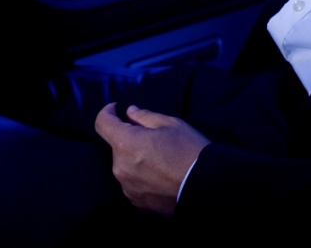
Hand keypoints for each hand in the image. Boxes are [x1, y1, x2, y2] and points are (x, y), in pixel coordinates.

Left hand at [94, 102, 209, 216]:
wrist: (209, 187)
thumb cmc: (190, 151)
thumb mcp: (170, 124)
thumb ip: (143, 116)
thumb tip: (130, 112)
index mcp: (125, 144)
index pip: (102, 123)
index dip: (107, 112)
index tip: (116, 109)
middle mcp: (120, 168)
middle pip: (116, 146)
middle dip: (129, 138)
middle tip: (153, 138)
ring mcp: (128, 188)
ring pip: (124, 165)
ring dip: (135, 158)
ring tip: (160, 159)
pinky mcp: (138, 202)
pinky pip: (132, 183)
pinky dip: (141, 176)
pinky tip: (161, 175)